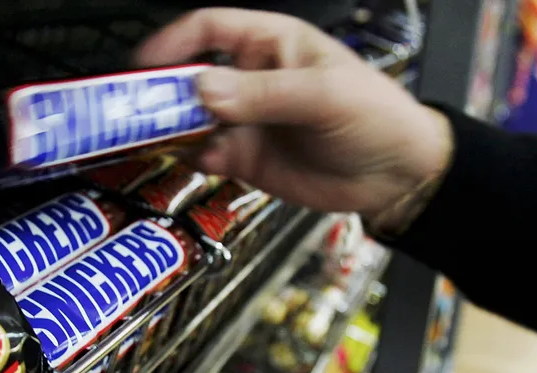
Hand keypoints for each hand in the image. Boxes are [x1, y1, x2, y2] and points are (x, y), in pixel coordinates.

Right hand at [136, 8, 452, 225]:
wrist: (398, 177)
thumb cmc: (375, 117)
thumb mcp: (324, 95)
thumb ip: (263, 94)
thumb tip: (203, 89)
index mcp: (270, 45)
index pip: (209, 30)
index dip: (174, 41)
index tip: (145, 64)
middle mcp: (249, 80)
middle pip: (189, 77)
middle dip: (162, 91)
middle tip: (138, 110)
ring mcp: (244, 120)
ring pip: (191, 120)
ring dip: (171, 129)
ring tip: (156, 140)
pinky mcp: (245, 158)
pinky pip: (205, 154)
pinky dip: (193, 158)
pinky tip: (197, 161)